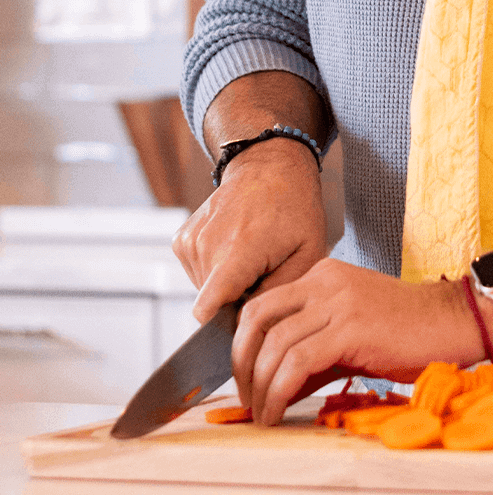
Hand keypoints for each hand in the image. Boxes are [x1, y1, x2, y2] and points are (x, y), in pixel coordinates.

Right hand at [173, 138, 326, 322]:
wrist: (271, 166)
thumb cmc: (295, 207)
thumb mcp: (308, 252)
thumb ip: (279, 293)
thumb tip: (252, 324)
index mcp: (238, 250)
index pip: (207, 310)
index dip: (224, 328)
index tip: (245, 324)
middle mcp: (207, 245)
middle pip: (212, 303)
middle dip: (238, 300)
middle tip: (265, 275)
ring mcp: (191, 241)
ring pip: (204, 290)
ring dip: (229, 284)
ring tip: (254, 257)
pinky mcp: (182, 239)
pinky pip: (197, 272)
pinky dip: (217, 269)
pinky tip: (238, 248)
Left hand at [231, 260, 492, 424]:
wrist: (455, 323)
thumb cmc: (409, 332)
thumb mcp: (351, 333)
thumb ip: (313, 351)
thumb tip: (274, 386)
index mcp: (324, 275)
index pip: (263, 304)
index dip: (243, 344)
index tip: (245, 379)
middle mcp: (326, 280)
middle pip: (257, 316)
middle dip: (240, 361)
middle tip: (245, 396)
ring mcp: (338, 300)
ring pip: (274, 342)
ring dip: (259, 385)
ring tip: (262, 413)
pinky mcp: (351, 326)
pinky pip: (298, 361)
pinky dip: (279, 391)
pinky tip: (278, 411)